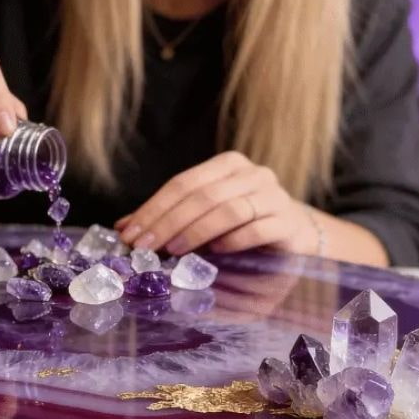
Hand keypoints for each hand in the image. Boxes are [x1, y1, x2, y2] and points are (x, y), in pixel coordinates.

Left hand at [115, 151, 318, 255]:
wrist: (295, 234)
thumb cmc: (243, 223)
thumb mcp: (203, 215)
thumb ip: (168, 217)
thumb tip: (123, 228)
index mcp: (226, 165)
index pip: (182, 183)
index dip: (153, 208)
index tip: (130, 234)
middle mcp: (251, 174)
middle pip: (201, 196)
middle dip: (168, 222)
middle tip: (145, 247)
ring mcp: (273, 195)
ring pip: (228, 210)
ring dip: (196, 231)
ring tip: (174, 250)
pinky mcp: (288, 221)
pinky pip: (257, 229)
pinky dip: (233, 241)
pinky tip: (215, 253)